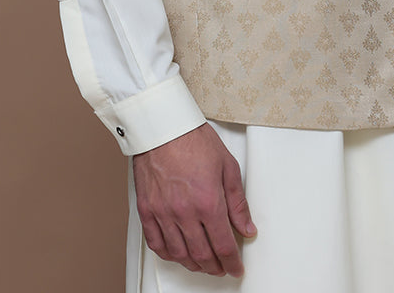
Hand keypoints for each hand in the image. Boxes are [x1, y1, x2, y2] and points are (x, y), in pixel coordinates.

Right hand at [132, 123, 256, 276]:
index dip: (232, 263)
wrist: (163, 126)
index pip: (223, 246)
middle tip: (222, 267)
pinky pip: (156, 243)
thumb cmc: (193, 139)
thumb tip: (246, 226)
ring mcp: (163, 213)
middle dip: (215, 267)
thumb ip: (238, 202)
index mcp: (208, 201)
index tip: (236, 268)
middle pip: (202, 255)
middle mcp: (184, 212)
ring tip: (203, 263)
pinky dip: (168, 254)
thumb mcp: (227, 166)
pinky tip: (177, 253)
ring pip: (179, 254)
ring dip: (193, 264)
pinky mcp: (147, 210)